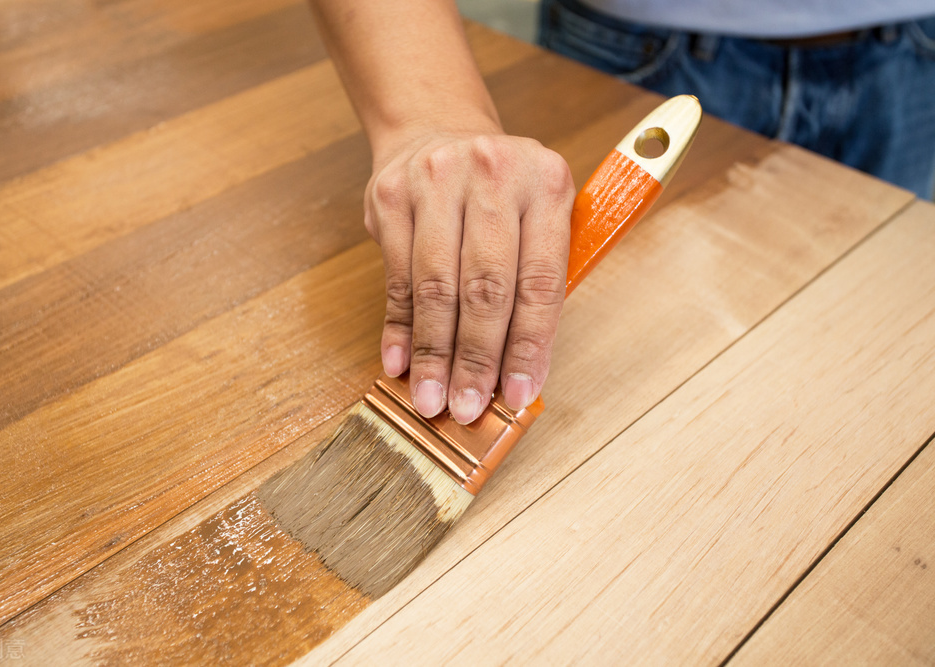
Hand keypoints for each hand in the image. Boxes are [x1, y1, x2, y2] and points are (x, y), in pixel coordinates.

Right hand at [365, 130, 573, 423]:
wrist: (436, 130)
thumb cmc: (497, 192)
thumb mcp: (536, 215)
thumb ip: (534, 281)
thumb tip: (518, 373)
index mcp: (547, 183)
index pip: (539, 280)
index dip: (528, 345)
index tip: (518, 393)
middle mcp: (493, 175)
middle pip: (486, 286)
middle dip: (477, 358)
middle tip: (468, 408)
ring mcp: (437, 181)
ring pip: (437, 286)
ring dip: (435, 352)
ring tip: (433, 398)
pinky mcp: (391, 196)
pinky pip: (396, 276)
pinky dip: (400, 327)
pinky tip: (401, 363)